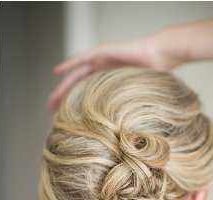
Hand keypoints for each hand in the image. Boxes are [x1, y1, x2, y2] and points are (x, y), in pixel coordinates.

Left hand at [47, 34, 180, 111]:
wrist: (160, 56)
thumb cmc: (157, 78)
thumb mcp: (139, 99)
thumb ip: (130, 110)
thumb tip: (128, 135)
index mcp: (112, 83)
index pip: (90, 94)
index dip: (78, 105)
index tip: (68, 119)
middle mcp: (104, 71)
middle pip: (79, 86)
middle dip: (65, 99)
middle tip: (52, 112)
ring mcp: (102, 60)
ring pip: (76, 75)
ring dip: (63, 87)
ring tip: (51, 100)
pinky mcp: (102, 52)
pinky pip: (81, 60)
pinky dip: (69, 65)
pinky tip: (58, 72)